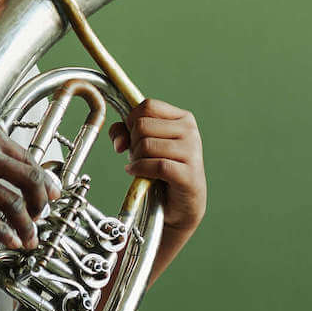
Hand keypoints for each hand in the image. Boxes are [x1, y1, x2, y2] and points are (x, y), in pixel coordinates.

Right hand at [0, 106, 58, 249]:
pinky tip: (10, 242)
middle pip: (30, 182)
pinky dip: (3, 232)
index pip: (29, 160)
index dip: (44, 181)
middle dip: (41, 203)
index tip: (50, 193)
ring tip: (30, 239)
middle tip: (41, 217)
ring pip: (13, 203)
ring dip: (26, 225)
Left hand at [111, 98, 205, 233]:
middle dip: (132, 143)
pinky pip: (156, 165)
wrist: (182, 204)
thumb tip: (119, 141)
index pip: (148, 106)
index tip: (131, 136)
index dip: (131, 120)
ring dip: (136, 158)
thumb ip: (124, 132)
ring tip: (141, 166)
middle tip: (138, 156)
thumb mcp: (142, 144)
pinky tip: (138, 174)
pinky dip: (140, 170)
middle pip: (142, 125)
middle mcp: (190, 131)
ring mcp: (192, 152)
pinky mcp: (189, 174)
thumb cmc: (163, 170)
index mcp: (183, 118)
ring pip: (146, 145)